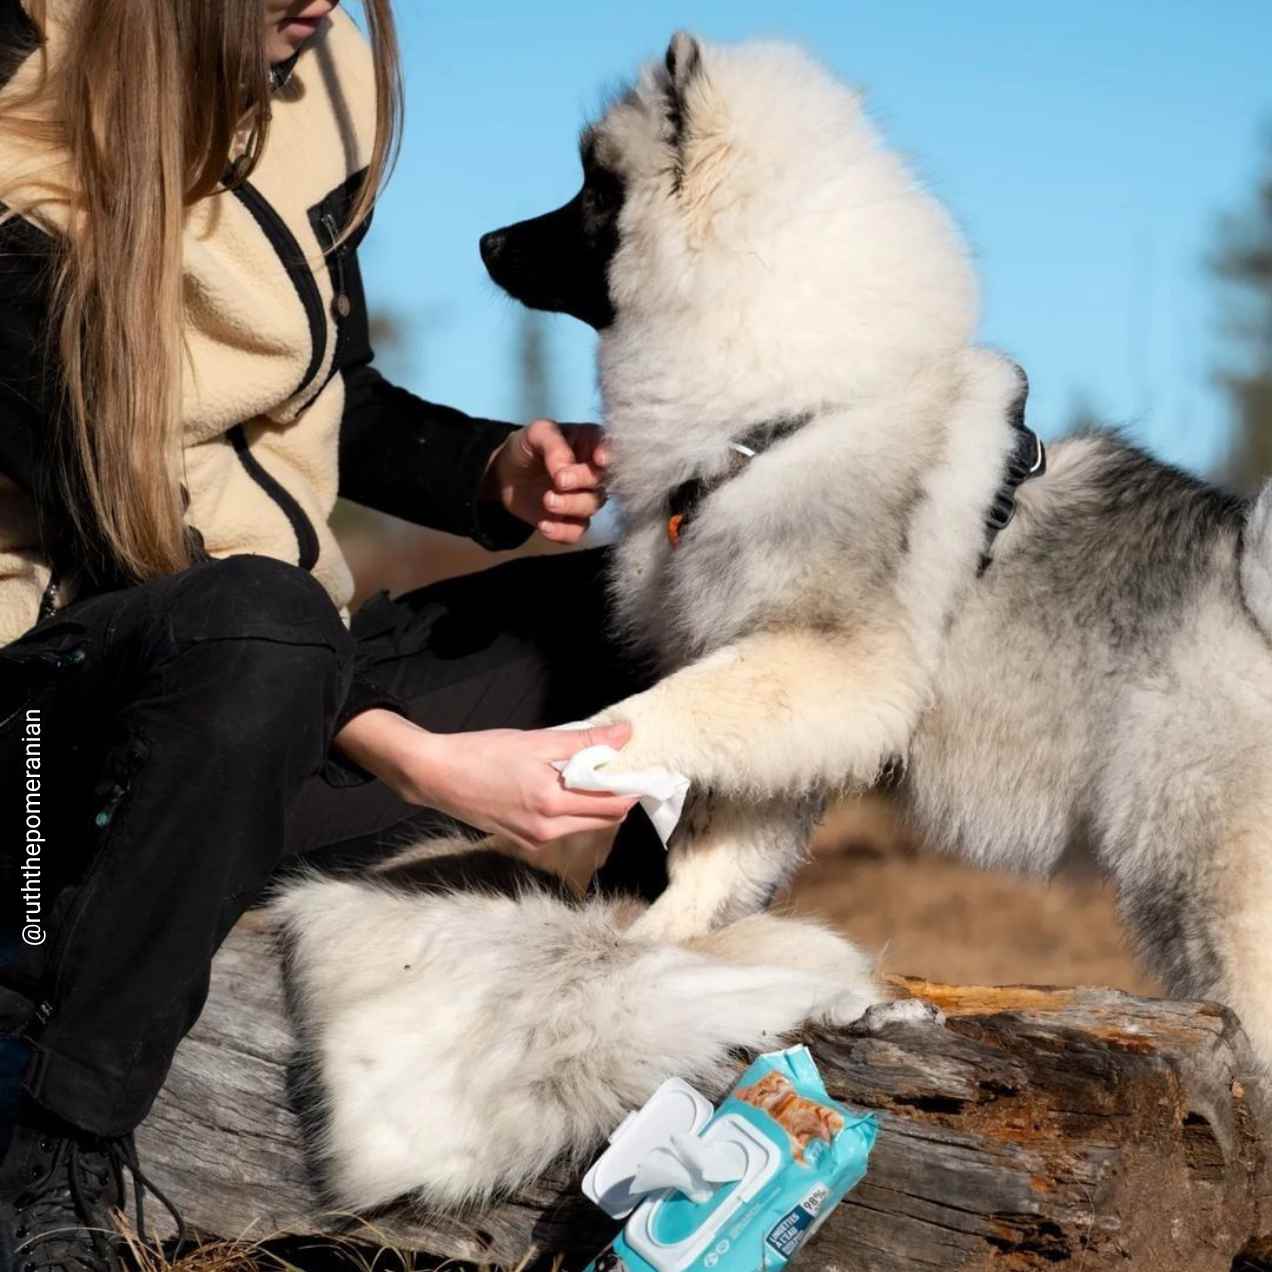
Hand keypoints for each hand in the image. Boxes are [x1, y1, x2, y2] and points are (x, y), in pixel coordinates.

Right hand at [333, 709, 637, 855]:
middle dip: (622, 796)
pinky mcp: (524, 841)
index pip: (613, 804)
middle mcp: (548, 829)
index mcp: (553, 803)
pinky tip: (571, 788)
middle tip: (629, 769)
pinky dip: (576, 810)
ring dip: (599, 803)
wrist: (437, 777)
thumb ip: (583, 741)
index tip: (647, 767)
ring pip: (586, 824)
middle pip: (605, 819)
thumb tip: (624, 734)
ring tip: (600, 774)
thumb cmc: (482, 753)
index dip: (634, 787)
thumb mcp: (535, 741)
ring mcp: (536, 839)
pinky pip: (564, 828)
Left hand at [483, 418, 608, 543]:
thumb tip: (564, 470)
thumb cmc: (527, 446)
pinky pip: (576, 532)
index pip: (612, 449)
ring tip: (547, 500)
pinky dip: (562, 531)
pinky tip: (544, 524)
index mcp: (591, 444)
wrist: (505, 474)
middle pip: (602, 481)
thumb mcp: (537, 433)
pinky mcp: (570, 521)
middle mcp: (593, 473)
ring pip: (592, 507)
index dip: (611, 456)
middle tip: (559, 481)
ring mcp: (584, 498)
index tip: (600, 461)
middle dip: (582, 482)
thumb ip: (554, 445)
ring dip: (571, 506)